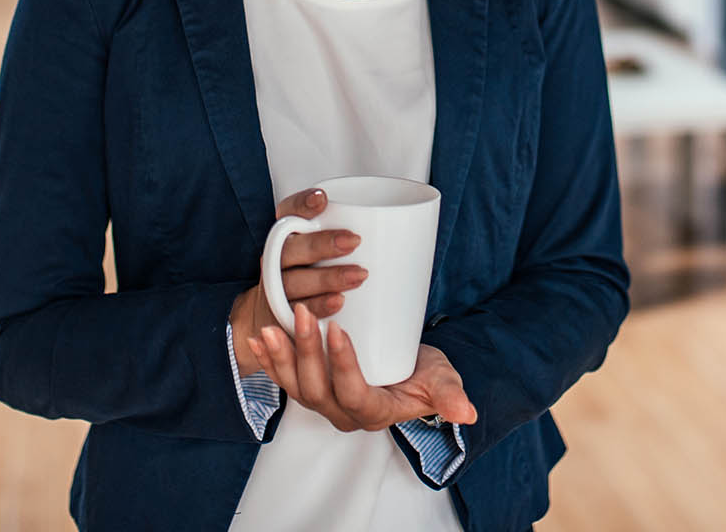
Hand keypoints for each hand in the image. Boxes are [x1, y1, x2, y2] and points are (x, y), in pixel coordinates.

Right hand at [228, 188, 364, 373]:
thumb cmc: (316, 277)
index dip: (301, 204)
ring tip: (358, 276)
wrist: (274, 320)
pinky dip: (318, 307)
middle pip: (290, 248)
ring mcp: (277, 291)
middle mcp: (278, 261)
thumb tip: (413, 225)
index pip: (287, 212)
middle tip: (353, 241)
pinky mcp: (282, 318)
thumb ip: (357, 236)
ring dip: (326, 278)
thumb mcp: (330, 251)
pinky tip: (339, 303)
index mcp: (289, 237)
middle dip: (321, 243)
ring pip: (293, 281)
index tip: (323, 198)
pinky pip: (296, 314)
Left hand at [249, 303, 477, 433]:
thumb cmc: (425, 376)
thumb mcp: (441, 381)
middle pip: (317, 390)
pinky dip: (269, 360)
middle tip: (303, 313)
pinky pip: (285, 377)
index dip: (343, 365)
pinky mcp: (312, 386)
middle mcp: (343, 413)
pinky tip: (258, 337)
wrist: (409, 372)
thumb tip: (466, 412)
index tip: (338, 329)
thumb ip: (449, 395)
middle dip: (306, 353)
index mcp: (374, 413)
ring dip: (280, 357)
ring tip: (271, 327)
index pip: (353, 394)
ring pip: (295, 386)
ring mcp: (324, 401)